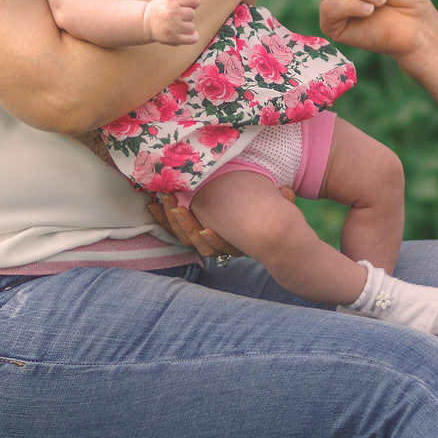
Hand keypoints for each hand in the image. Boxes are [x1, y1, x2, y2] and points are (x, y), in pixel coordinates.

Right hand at [142, 0, 202, 45]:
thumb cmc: (159, 9)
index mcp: (172, 1)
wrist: (145, 23)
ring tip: (177, 25)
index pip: (194, 0)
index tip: (190, 5)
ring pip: (192, 27)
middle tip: (177, 17)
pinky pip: (192, 39)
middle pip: (193, 14)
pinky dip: (193, 37)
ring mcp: (173, 26)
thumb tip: (197, 4)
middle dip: (187, 16)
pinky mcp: (173, 38)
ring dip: (187, 27)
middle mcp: (173, 13)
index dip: (194, 3)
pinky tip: (189, 34)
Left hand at [145, 186, 293, 258]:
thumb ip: (283, 201)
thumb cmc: (272, 215)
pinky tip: (153, 205)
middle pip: (199, 244)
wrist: (269, 231)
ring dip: (171, 221)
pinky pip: (174, 231)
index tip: (207, 230)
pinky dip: (163, 220)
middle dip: (185, 225)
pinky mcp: (192, 232)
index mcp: (240, 241)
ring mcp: (206, 240)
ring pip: (184, 239)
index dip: (215, 240)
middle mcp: (222, 245)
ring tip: (164, 201)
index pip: (225, 246)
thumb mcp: (281, 208)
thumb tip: (285, 192)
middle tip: (175, 204)